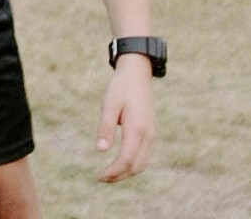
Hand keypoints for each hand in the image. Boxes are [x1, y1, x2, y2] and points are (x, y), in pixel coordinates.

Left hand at [94, 56, 154, 181]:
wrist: (138, 73)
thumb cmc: (120, 87)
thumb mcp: (109, 104)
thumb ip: (105, 127)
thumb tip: (100, 150)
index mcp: (137, 129)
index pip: (126, 159)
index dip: (113, 171)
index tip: (99, 177)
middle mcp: (148, 135)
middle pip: (136, 166)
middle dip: (119, 176)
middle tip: (101, 178)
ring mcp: (151, 134)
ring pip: (142, 162)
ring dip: (126, 172)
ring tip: (108, 174)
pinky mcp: (150, 132)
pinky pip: (144, 155)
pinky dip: (133, 164)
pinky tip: (119, 162)